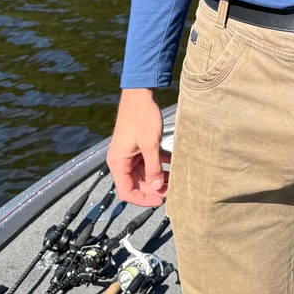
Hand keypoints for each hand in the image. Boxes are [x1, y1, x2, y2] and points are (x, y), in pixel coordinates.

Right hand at [106, 88, 170, 205]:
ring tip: (175, 179)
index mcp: (119, 163)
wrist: (140, 92)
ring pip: (145, 172)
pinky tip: (174, 163)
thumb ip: (153, 168)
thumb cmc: (141, 116)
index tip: (159, 201)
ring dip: (159, 176)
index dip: (143, 199)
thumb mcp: (150, 144)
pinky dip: (160, 162)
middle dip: (154, 187)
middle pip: (137, 183)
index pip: (127, 192)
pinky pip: (149, 159)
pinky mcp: (138, 145)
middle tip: (172, 190)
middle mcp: (122, 160)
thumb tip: (156, 187)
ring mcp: (130, 152)